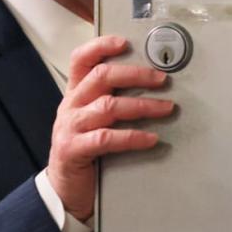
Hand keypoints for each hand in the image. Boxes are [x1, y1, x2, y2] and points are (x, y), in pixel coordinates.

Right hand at [47, 35, 172, 220]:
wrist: (64, 189)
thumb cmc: (85, 149)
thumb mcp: (94, 119)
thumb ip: (111, 99)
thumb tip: (152, 83)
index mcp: (75, 93)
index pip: (81, 59)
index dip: (101, 46)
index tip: (125, 42)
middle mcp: (71, 106)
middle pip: (101, 77)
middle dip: (135, 74)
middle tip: (162, 79)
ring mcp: (70, 127)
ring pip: (108, 106)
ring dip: (142, 105)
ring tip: (166, 108)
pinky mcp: (73, 150)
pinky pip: (107, 138)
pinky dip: (132, 137)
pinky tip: (151, 138)